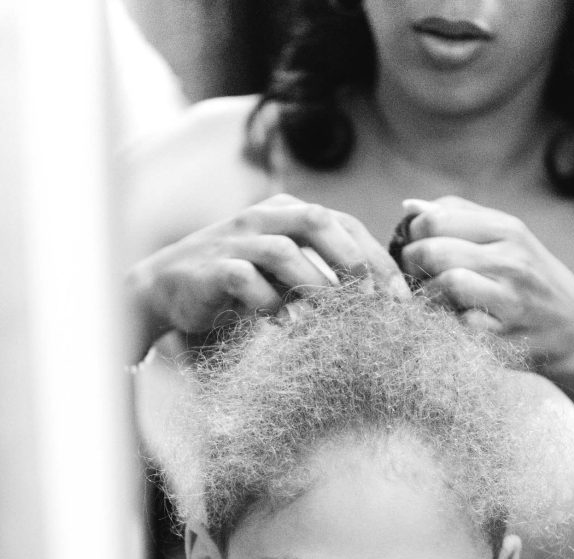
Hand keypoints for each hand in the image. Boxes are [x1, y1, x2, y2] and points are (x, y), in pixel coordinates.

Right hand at [126, 194, 408, 359]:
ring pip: (284, 251)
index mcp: (287, 212)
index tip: (402, 298)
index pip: (344, 222)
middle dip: (356, 262)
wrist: (165, 290)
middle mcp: (263, 216)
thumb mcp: (284, 273)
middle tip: (379, 303)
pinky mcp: (211, 268)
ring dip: (315, 286)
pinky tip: (284, 327)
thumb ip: (321, 274)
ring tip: (335, 319)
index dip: (377, 256)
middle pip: (320, 223)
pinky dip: (269, 304)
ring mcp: (235, 239)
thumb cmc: (235, 285)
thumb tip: (377, 302)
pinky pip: (245, 280)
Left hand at [399, 195, 573, 376]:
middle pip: (435, 250)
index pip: (436, 218)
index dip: (412, 234)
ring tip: (428, 298)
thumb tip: (409, 206)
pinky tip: (450, 320)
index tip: (413, 247)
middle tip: (412, 276)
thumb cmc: (531, 280)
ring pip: (447, 282)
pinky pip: (459, 323)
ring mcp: (510, 298)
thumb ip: (460, 219)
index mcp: (507, 229)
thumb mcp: (507, 239)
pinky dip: (446, 322)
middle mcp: (511, 259)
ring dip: (426, 294)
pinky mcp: (504, 334)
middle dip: (411, 264)